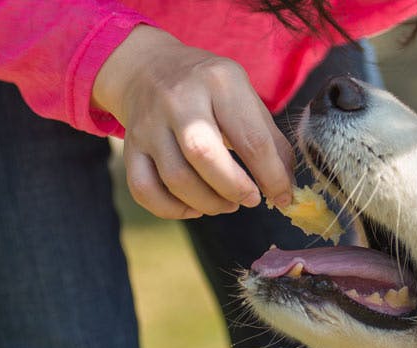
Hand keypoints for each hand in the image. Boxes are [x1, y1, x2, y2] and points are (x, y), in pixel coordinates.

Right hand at [93, 26, 295, 219]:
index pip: (250, 137)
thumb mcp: (244, 97)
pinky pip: (144, 190)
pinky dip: (171, 210)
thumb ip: (270, 140)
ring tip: (226, 204)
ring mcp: (149, 124)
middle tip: (250, 199)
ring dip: (208, 203)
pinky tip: (192, 207)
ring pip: (176, 178)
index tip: (281, 196)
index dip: (270, 176)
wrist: (148, 68)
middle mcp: (179, 99)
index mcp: (219, 81)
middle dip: (234, 188)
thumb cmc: (208, 89)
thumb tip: (285, 190)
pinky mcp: (131, 146)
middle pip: (204, 155)